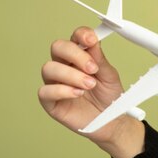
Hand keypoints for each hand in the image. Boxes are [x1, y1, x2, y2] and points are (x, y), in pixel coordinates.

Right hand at [38, 27, 127, 145]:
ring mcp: (56, 83)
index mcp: (80, 57)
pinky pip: (45, 91)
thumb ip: (100, 59)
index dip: (80, 35)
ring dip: (71, 75)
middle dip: (75, 55)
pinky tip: (77, 94)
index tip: (92, 40)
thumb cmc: (109, 98)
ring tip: (89, 85)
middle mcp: (65, 66)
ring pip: (49, 68)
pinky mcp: (51, 102)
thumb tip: (93, 42)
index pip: (74, 38)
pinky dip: (62, 90)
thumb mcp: (110, 76)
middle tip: (93, 68)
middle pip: (57, 47)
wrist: (112, 122)